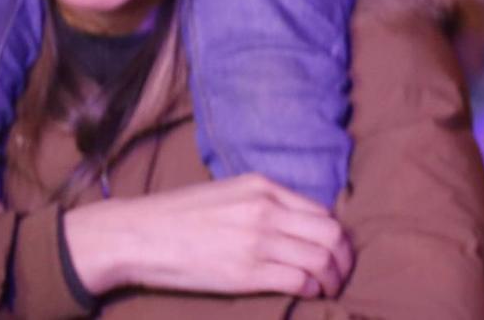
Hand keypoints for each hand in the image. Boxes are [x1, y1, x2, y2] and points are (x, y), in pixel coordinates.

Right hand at [62, 172, 352, 299]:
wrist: (138, 235)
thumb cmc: (179, 216)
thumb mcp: (229, 192)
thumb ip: (265, 202)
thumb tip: (297, 222)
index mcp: (264, 188)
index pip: (322, 211)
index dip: (337, 235)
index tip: (337, 251)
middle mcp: (267, 210)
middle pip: (331, 234)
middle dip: (344, 258)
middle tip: (342, 274)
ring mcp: (257, 241)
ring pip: (320, 258)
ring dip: (333, 277)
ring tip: (329, 288)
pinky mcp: (245, 272)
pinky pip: (297, 279)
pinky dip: (311, 288)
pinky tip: (309, 294)